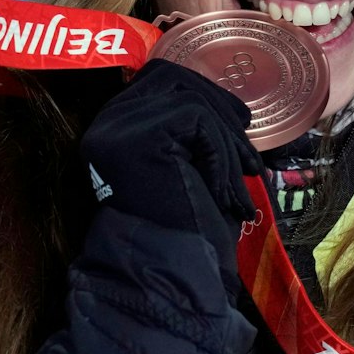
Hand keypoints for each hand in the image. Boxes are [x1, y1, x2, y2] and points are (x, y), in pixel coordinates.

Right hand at [81, 59, 260, 237]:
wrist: (174, 275)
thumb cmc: (187, 227)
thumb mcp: (191, 163)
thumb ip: (193, 127)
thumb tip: (230, 102)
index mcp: (114, 126)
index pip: (162, 79)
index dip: (207, 96)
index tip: (240, 125)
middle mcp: (106, 122)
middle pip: (176, 79)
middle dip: (222, 111)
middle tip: (248, 159)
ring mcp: (115, 127)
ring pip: (191, 97)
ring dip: (227, 142)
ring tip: (239, 185)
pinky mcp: (136, 137)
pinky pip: (197, 117)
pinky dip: (221, 153)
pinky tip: (220, 191)